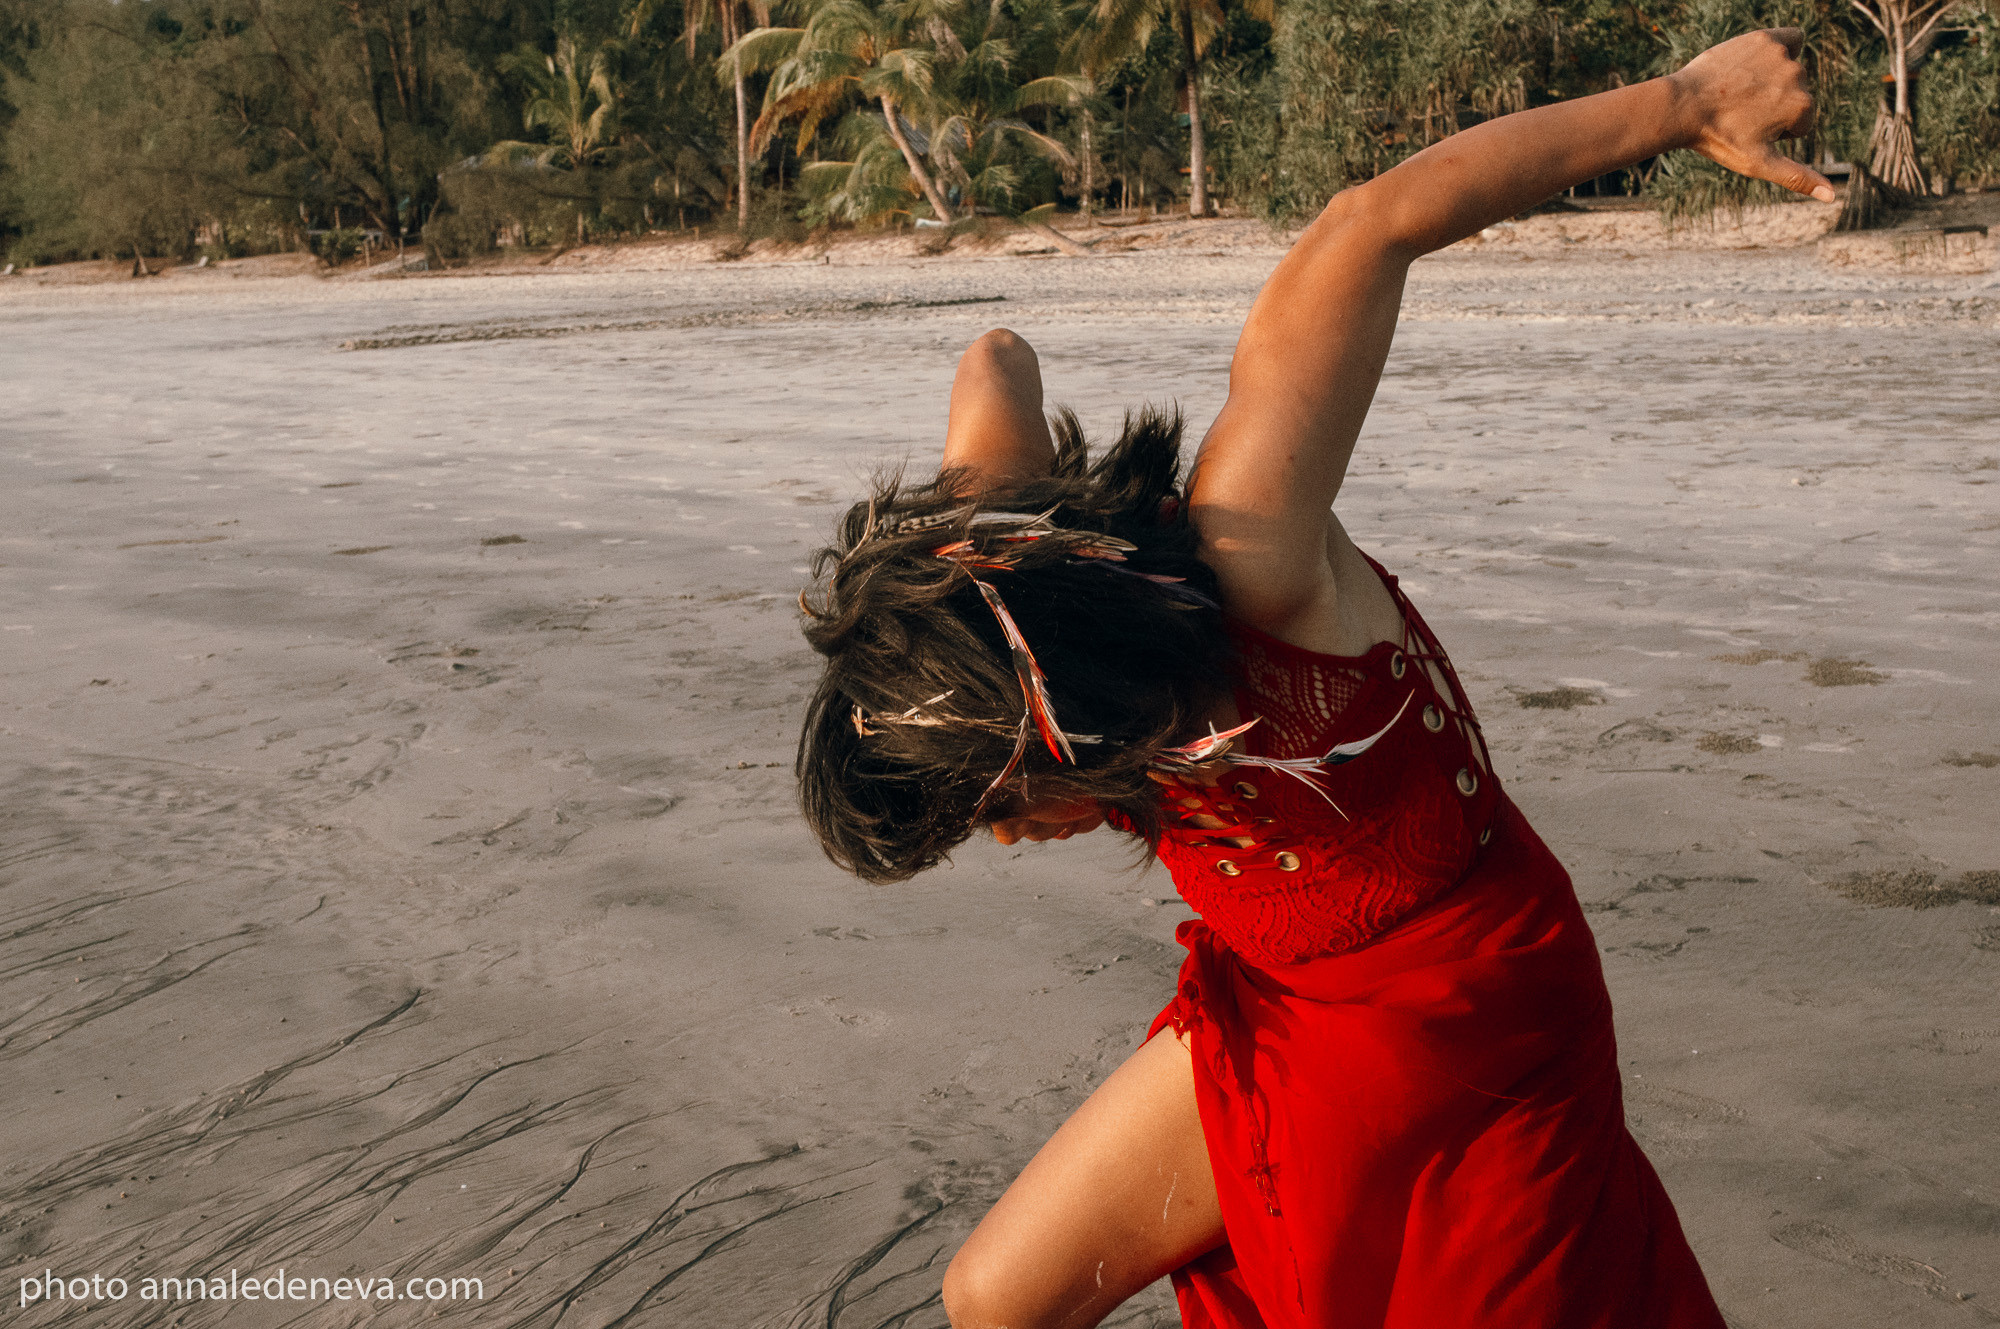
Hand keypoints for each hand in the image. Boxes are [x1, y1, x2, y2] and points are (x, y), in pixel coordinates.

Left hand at [1671, 29, 1835, 202]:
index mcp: (1802, 108)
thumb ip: (1798, 177)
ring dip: (1769, 82)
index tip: (1747, 129)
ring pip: (1787, 73)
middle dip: (1773, 106)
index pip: (1800, 123)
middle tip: (1738, 113)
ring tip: (1737, 93)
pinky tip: (1753, 64)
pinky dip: (1778, 50)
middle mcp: (1798, 77)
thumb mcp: (1759, 163)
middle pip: (1794, 96)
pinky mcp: (1764, 38)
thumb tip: (1833, 197)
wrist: (1681, 107)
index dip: (1774, 131)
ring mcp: (1781, 55)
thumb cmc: (1718, 139)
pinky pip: (1790, 38)